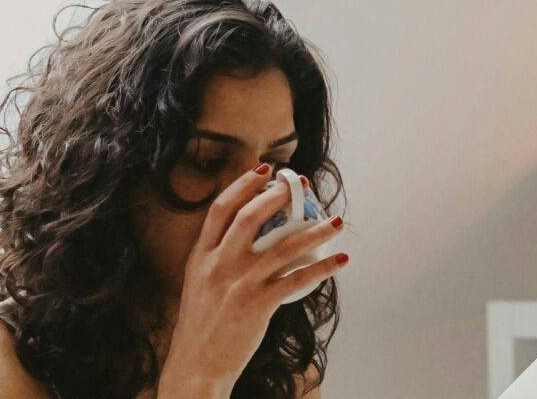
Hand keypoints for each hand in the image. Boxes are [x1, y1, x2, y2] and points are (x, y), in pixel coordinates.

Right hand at [157, 164, 346, 396]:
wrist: (196, 365)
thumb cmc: (201, 326)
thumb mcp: (198, 284)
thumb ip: (217, 258)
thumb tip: (249, 238)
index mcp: (201, 257)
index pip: (221, 209)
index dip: (243, 185)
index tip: (265, 171)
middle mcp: (219, 265)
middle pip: (251, 217)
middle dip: (279, 196)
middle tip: (303, 186)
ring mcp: (239, 284)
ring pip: (283, 246)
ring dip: (315, 231)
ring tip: (336, 221)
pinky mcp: (258, 305)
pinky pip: (298, 280)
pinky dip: (323, 268)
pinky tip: (340, 260)